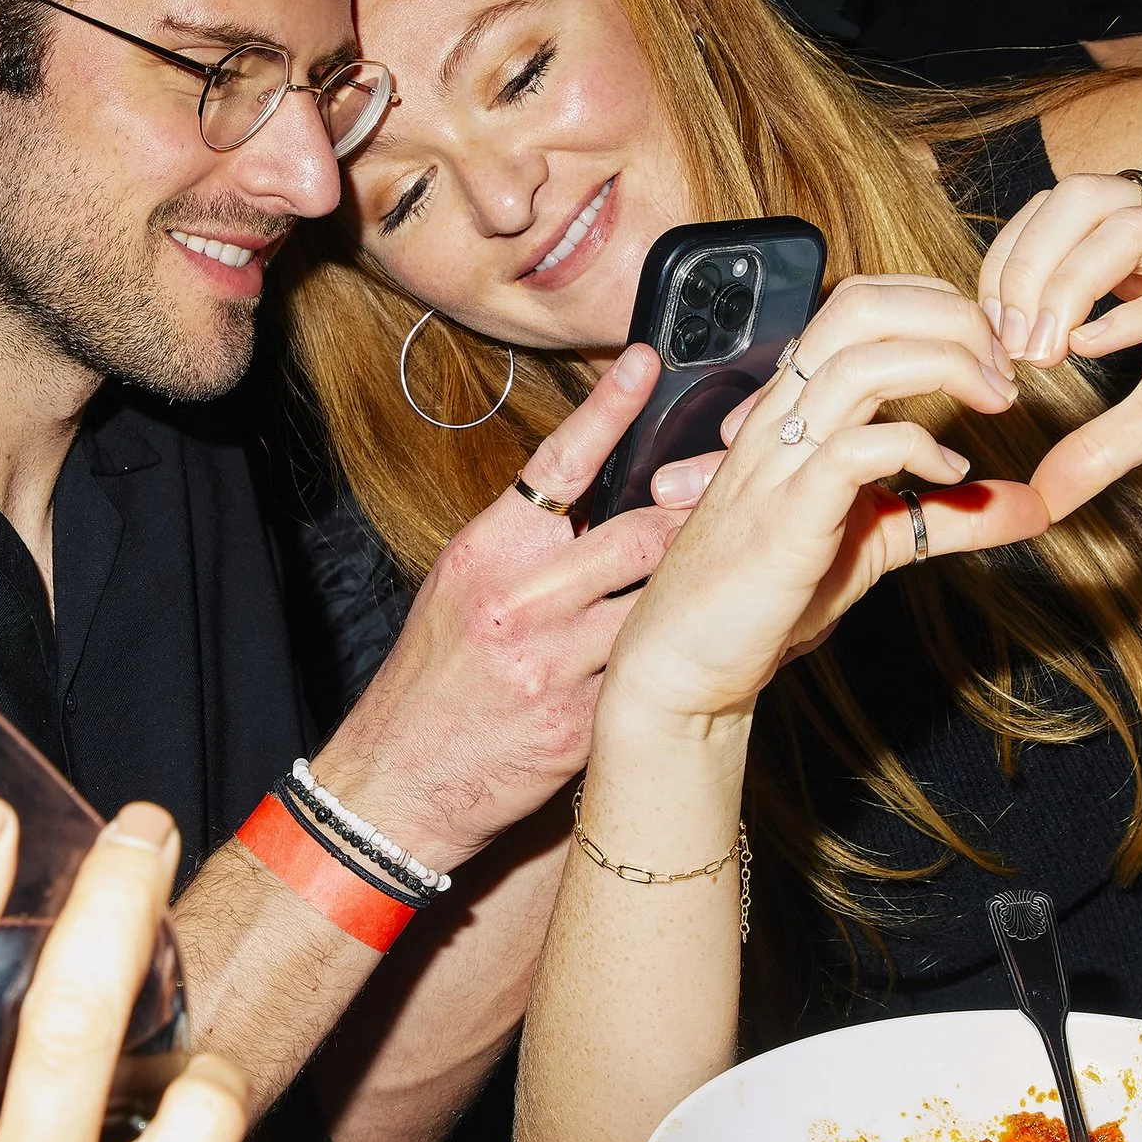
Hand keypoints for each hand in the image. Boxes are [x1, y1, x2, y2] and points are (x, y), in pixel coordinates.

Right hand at [312, 345, 699, 870]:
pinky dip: (694, 657)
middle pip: (634, 535)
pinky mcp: (582, 722)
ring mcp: (553, 663)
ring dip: (699, 589)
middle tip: (729, 500)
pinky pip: (655, 674)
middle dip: (688, 520)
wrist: (399, 780)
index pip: (556, 464)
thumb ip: (521, 544)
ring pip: (655, 603)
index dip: (607, 408)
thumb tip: (585, 498)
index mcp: (485, 554)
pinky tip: (726, 645)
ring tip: (742, 568)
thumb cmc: (432, 679)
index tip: (646, 361)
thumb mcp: (459, 589)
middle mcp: (518, 600)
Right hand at [602, 277, 1049, 733]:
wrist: (685, 657)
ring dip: (948, 365)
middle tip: (1003, 370)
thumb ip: (952, 515)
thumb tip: (1032, 505)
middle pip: (861, 308)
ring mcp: (780, 463)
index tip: (993, 358)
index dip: (940, 308)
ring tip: (994, 403)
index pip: (864, 305)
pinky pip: (854, 449)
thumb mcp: (877, 539)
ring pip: (859, 362)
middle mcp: (783, 419)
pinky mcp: (787, 517)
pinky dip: (917, 446)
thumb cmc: (762, 592)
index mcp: (796, 408)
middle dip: (950, 316)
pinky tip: (949, 473)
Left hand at [976, 174, 1141, 518]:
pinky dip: (1137, 312)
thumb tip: (1041, 498)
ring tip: (1042, 353)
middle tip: (1004, 346)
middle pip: (1076, 196)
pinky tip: (1091, 348)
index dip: (1004, 266)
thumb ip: (1103, 445)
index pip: (1049, 215)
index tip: (984, 338)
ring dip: (1066, 285)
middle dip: (1023, 266)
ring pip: (1127, 222)